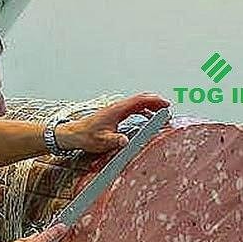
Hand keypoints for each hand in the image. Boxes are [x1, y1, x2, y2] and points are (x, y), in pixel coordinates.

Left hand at [56, 92, 170, 153]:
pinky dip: (142, 111)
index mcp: (117, 110)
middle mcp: (117, 107)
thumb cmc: (86, 136)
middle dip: (156, 102)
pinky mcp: (114, 115)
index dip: (154, 101)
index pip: (139, 101)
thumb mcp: (102, 141)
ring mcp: (116, 110)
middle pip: (141, 99)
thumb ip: (114, 141)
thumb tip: (125, 142)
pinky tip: (147, 119)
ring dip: (150, 106)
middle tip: (168, 109)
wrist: (74, 134)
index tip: (166, 105)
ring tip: (161, 113)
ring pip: (137, 103)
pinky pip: (132, 109)